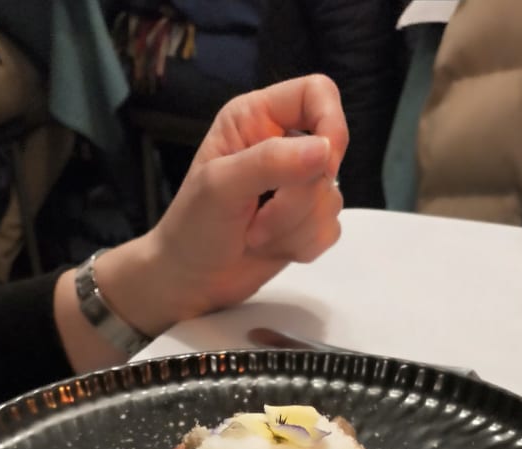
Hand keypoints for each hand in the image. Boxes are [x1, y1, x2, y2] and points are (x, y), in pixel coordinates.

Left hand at [142, 74, 347, 328]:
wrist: (189, 281)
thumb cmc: (193, 227)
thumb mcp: (222, 187)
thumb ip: (271, 162)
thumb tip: (325, 150)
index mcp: (257, 117)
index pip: (318, 93)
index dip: (330, 125)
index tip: (324, 164)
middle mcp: (281, 144)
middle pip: (329, 156)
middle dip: (298, 200)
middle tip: (257, 221)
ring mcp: (297, 186)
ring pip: (332, 198)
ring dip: (295, 227)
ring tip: (255, 237)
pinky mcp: (305, 221)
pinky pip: (331, 228)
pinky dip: (304, 246)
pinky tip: (273, 249)